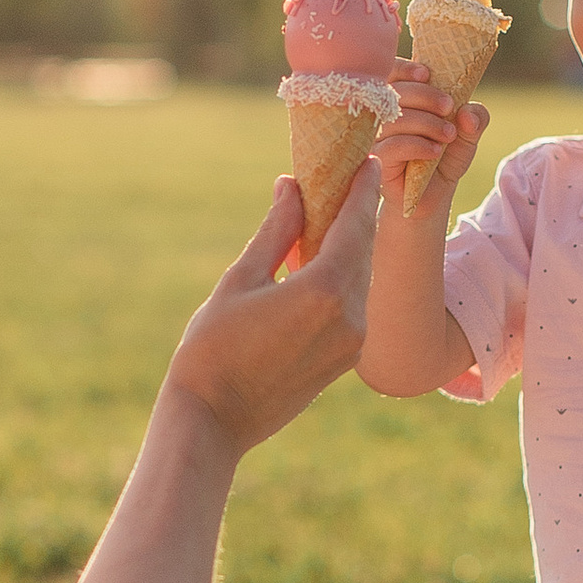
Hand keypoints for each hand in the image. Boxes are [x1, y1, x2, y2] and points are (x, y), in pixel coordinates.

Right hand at [163, 166, 376, 452]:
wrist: (214, 422)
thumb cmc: (213, 349)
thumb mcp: (240, 280)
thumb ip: (275, 231)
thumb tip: (293, 186)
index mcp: (325, 290)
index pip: (355, 224)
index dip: (363, 189)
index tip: (369, 160)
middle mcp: (351, 315)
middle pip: (363, 249)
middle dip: (357, 214)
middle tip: (348, 180)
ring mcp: (353, 341)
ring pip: (361, 277)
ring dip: (349, 246)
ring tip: (329, 217)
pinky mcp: (346, 358)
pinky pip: (353, 304)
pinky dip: (343, 277)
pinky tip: (321, 262)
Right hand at [373, 74, 487, 222]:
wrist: (432, 196)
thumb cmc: (443, 159)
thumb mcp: (468, 135)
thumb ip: (476, 118)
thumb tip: (466, 112)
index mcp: (400, 100)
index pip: (390, 72)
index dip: (404, 68)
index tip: (427, 74)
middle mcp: (383, 116)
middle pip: (394, 92)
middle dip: (426, 96)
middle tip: (449, 108)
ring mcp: (377, 138)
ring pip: (395, 118)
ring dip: (427, 123)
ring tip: (448, 135)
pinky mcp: (378, 161)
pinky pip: (393, 145)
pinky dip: (418, 145)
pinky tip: (434, 152)